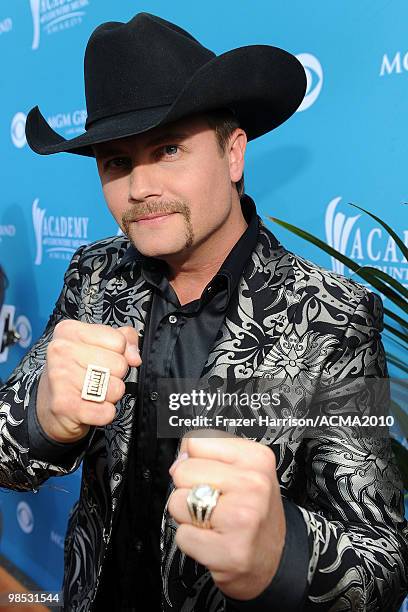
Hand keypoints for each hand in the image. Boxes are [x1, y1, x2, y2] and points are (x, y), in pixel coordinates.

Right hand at [37, 320, 141, 442]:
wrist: (46, 407)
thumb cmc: (75, 372)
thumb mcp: (97, 345)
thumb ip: (124, 339)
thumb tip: (135, 357)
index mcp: (70, 331)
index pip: (119, 341)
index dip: (118, 354)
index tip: (102, 359)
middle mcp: (61, 351)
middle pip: (120, 365)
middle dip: (114, 377)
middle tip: (95, 380)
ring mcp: (61, 377)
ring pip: (116, 388)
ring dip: (110, 396)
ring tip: (92, 394)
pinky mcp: (64, 405)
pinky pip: (106, 412)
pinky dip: (104, 414)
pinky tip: (89, 408)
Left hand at [168, 433, 285, 600]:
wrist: (273, 557)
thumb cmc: (253, 511)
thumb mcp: (243, 469)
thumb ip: (209, 455)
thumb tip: (179, 459)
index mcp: (256, 458)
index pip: (196, 440)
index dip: (195, 459)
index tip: (209, 475)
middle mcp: (253, 484)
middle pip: (182, 471)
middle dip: (189, 488)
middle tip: (212, 502)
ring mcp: (242, 516)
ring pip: (177, 502)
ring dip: (188, 516)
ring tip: (212, 520)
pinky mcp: (230, 549)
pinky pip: (182, 535)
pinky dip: (191, 541)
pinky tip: (213, 540)